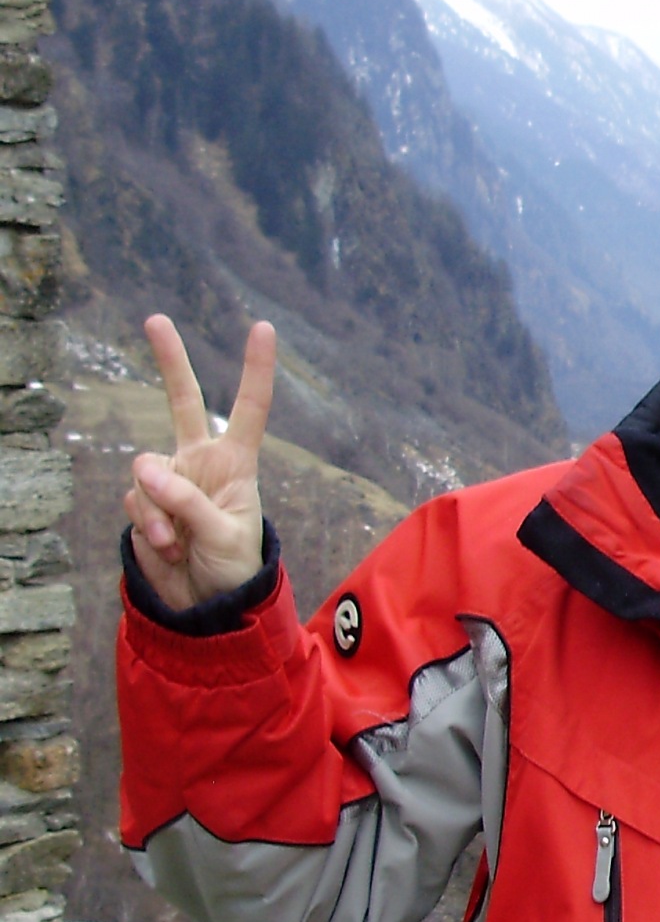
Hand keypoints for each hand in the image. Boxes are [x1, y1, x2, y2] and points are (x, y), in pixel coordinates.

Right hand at [123, 315, 275, 610]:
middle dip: (169, 361)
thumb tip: (146, 469)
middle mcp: (201, 461)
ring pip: (147, 472)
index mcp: (237, 462)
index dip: (256, 369)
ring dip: (160, 511)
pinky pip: (136, 502)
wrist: (204, 601)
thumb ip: (187, 501)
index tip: (262, 328)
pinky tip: (168, 547)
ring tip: (181, 542)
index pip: (249, 408)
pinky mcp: (144, 501)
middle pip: (184, 401)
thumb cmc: (232, 566)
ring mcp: (169, 479)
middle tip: (156, 319)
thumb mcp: (223, 536)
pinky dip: (149, 527)